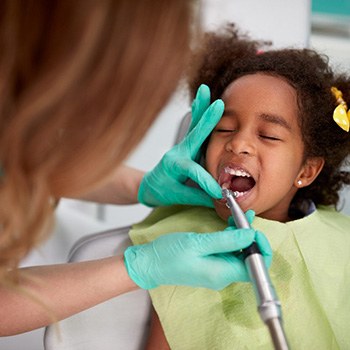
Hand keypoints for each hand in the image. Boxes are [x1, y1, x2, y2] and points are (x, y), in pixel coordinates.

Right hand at [124, 227, 271, 289]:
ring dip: (241, 236)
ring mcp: (217, 271)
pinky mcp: (211, 265)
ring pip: (240, 254)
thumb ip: (227, 240)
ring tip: (238, 216)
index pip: (256, 267)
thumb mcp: (198, 243)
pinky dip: (231, 238)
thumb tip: (251, 235)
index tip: (253, 229)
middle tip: (245, 218)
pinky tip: (230, 225)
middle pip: (250, 259)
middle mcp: (223, 275)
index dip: (260, 247)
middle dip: (251, 238)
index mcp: (222, 273)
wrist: (150, 264)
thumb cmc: (169, 254)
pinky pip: (228, 252)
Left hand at [138, 85, 223, 207]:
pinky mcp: (187, 146)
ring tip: (204, 91)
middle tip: (218, 105)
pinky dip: (200, 113)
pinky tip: (202, 99)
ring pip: (194, 126)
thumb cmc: (161, 190)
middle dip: (207, 120)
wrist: (149, 185)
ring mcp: (182, 147)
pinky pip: (195, 128)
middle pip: (194, 135)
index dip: (207, 182)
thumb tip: (219, 200)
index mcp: (174, 167)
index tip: (218, 193)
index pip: (194, 172)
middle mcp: (178, 153)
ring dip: (201, 108)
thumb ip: (199, 197)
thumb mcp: (178, 197)